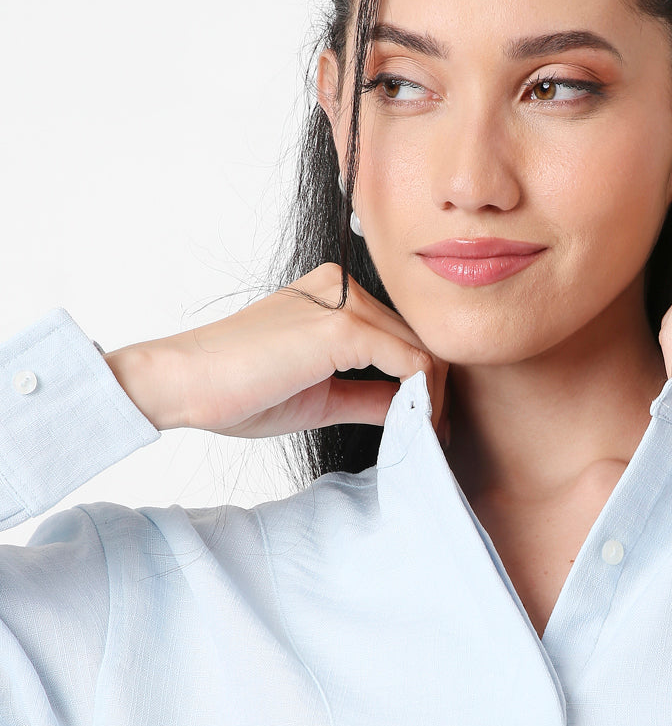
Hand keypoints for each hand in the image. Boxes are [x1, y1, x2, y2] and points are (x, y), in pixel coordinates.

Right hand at [104, 263, 450, 444]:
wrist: (182, 383)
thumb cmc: (234, 391)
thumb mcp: (318, 396)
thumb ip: (366, 396)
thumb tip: (409, 408)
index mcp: (333, 294)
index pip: (399, 333)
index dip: (423, 381)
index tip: (427, 423)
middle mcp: (342, 287)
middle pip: (418, 338)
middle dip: (435, 391)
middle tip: (435, 436)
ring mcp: (344, 303)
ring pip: (422, 349)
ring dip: (433, 399)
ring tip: (426, 438)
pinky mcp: (343, 328)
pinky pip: (411, 362)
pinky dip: (422, 398)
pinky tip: (416, 426)